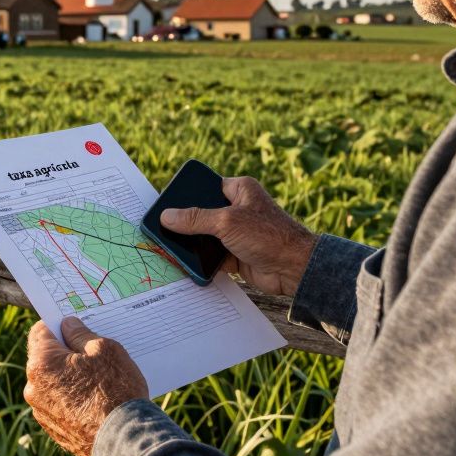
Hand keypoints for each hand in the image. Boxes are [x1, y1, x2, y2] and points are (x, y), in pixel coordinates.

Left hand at [23, 317, 147, 455]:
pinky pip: (59, 404)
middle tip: (92, 353)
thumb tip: (67, 325)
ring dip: (69, 378)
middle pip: (45, 358)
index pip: (40, 331)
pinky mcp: (53, 430)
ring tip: (98, 380)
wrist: (123, 440)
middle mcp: (33, 388)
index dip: (58, 325)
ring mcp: (42, 412)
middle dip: (65, 353)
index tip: (74, 326)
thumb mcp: (104, 349)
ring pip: (52, 383)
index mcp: (41, 363)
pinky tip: (95, 400)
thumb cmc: (115, 390)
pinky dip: (72, 399)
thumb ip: (80, 334)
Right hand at [160, 176, 317, 295]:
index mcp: (239, 190)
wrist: (293, 268)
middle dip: (186, 223)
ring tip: (168, 247)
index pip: (207, 187)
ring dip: (192, 244)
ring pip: (205, 237)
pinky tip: (185, 263)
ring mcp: (236, 233)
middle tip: (162, 228)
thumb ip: (196, 218)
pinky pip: (211, 256)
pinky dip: (200, 260)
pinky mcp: (236, 254)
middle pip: (203, 214)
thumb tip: (168, 216)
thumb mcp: (226, 221)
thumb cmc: (269, 235)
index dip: (188, 194)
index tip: (167, 203)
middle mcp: (238, 209)